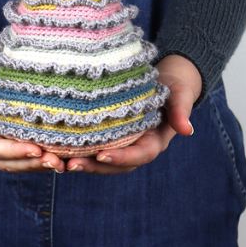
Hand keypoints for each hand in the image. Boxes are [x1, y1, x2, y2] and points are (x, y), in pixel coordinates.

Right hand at [0, 44, 64, 172]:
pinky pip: (29, 155)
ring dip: (41, 165)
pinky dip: (44, 158)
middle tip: (56, 161)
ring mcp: (1, 145)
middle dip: (32, 163)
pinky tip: (64, 156)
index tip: (36, 149)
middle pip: (9, 162)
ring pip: (21, 163)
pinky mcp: (14, 141)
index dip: (14, 152)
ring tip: (63, 163)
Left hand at [66, 54, 201, 172]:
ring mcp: (123, 143)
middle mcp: (138, 147)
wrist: (169, 80)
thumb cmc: (176, 87)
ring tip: (59, 162)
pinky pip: (94, 147)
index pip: (139, 155)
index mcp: (155, 141)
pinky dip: (78, 150)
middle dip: (94, 166)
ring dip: (82, 162)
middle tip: (71, 165)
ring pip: (102, 160)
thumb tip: (187, 130)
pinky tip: (58, 148)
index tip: (102, 155)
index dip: (121, 157)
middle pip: (116, 164)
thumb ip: (181, 111)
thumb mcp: (181, 95)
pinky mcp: (111, 135)